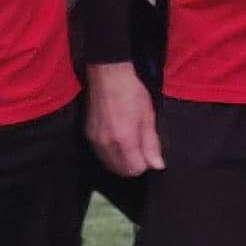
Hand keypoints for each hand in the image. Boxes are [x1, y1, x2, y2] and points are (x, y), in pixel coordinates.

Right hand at [88, 61, 163, 179]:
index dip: (145, 164)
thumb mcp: (148, 117)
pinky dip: (111, 153)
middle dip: (133, 165)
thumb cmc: (132, 93)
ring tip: (130, 144)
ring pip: (109, 164)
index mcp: (124, 140)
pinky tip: (118, 140)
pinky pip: (101, 153)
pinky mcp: (88, 134)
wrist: (108, 75)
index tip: (149, 153)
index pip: (134, 169)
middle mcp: (107, 144)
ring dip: (121, 161)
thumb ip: (151, 144)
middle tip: (141, 149)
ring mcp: (95, 140)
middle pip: (121, 170)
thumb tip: (157, 165)